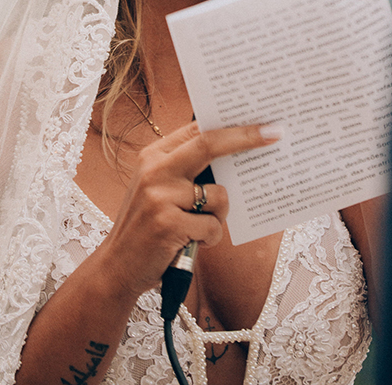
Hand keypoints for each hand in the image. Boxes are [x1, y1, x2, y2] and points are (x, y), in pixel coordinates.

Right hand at [100, 121, 280, 301]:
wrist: (117, 268)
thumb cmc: (148, 227)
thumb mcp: (159, 189)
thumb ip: (186, 170)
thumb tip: (236, 157)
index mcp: (154, 156)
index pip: (198, 130)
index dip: (232, 126)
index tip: (262, 124)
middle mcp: (155, 170)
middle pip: (209, 143)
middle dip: (246, 138)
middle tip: (275, 134)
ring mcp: (159, 196)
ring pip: (218, 196)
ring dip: (219, 217)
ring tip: (197, 230)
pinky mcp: (167, 224)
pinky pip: (212, 227)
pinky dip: (209, 239)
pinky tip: (190, 244)